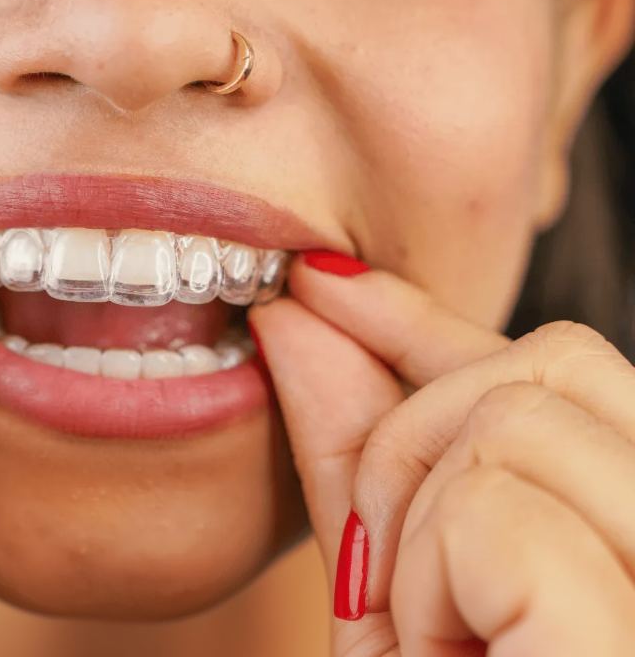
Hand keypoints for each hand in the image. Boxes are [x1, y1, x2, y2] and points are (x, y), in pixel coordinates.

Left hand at [251, 255, 634, 655]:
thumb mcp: (393, 586)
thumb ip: (363, 456)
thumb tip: (302, 311)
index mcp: (631, 529)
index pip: (558, 364)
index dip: (431, 315)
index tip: (325, 283)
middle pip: (557, 358)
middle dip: (420, 431)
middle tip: (383, 559)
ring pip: (518, 418)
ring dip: (420, 529)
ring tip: (426, 632)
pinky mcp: (620, 639)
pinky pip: (496, 505)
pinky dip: (428, 581)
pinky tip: (441, 651)